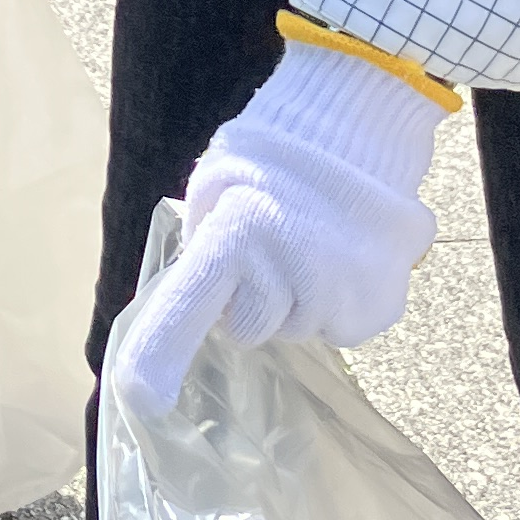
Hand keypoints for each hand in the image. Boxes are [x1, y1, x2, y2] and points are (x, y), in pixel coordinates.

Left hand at [115, 42, 442, 415]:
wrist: (359, 124)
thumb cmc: (274, 155)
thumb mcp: (217, 189)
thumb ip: (203, 247)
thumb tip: (197, 300)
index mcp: (239, 229)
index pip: (191, 301)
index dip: (161, 351)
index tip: (140, 396)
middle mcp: (292, 269)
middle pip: (250, 328)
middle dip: (255, 298)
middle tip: (273, 245)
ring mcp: (341, 293)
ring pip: (300, 328)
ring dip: (302, 298)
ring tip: (315, 242)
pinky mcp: (379, 308)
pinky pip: (342, 327)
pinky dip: (342, 301)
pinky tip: (346, 256)